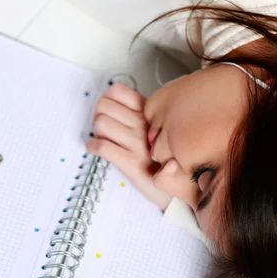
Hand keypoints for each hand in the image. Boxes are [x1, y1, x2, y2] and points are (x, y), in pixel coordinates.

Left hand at [86, 83, 171, 210]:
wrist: (183, 186)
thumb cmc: (168, 157)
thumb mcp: (161, 129)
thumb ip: (143, 115)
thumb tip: (116, 106)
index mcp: (149, 114)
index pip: (117, 91)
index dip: (107, 99)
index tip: (109, 110)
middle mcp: (143, 125)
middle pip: (103, 106)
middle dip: (98, 115)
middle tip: (104, 126)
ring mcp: (138, 144)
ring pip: (101, 123)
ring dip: (97, 131)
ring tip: (103, 138)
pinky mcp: (131, 163)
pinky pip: (102, 147)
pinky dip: (93, 147)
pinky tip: (96, 149)